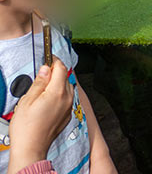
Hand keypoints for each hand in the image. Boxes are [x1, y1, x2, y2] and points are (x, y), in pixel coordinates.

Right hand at [8, 57, 73, 173]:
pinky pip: (67, 99)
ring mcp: (69, 107)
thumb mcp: (27, 100)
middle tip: (41, 77)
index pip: (61, 68)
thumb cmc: (26, 127)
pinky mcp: (68, 115)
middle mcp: (68, 98)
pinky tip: (46, 102)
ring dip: (58, 85)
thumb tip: (46, 69)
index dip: (54, 61)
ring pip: (67, 88)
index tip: (48, 58)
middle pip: (65, 77)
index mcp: (58, 92)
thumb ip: (39, 82)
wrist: (31, 148)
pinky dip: (59, 95)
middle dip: (55, 74)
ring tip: (41, 92)